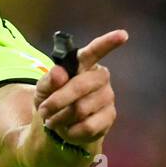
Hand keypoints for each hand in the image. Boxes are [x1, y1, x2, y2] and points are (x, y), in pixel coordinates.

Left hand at [33, 29, 127, 147]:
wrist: (60, 126)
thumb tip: (59, 73)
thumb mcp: (43, 89)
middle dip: (57, 101)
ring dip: (60, 118)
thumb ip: (48, 80)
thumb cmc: (52, 100)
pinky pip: (88, 126)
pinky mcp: (109, 116)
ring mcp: (107, 96)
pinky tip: (68, 129)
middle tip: (43, 110)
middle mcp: (100, 77)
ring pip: (81, 109)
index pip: (95, 50)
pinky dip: (71, 131)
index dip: (108, 42)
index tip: (123, 35)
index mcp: (84, 64)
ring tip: (53, 120)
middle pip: (80, 86)